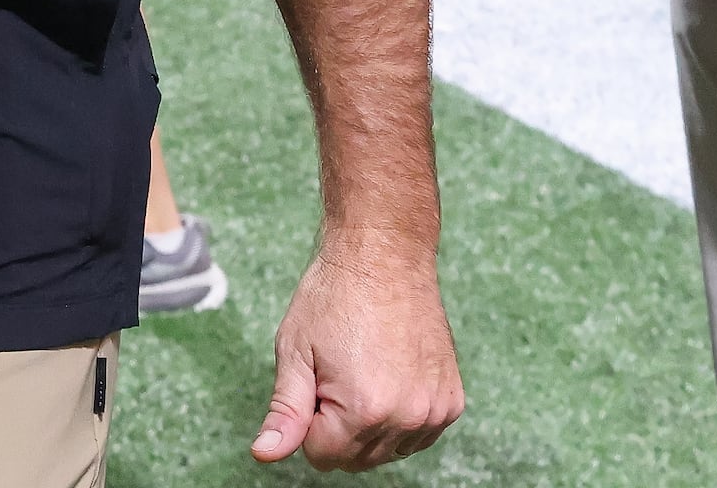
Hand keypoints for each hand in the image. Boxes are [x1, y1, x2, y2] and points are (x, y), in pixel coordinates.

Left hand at [251, 232, 464, 470]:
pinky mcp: (452, 401)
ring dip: (370, 425)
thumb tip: (264, 455)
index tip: (317, 380)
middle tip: (337, 373)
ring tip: (364, 370)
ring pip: (387, 451)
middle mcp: (407, 417)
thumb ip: (285, 412)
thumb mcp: (294, 351)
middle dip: (337, 426)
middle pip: (356, 459)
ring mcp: (435, 411)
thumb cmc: (333, 298)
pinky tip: (389, 377)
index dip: (309, 421)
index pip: (322, 456)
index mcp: (364, 411)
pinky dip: (400, 417)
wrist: (384, 257)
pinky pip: (417, 435)